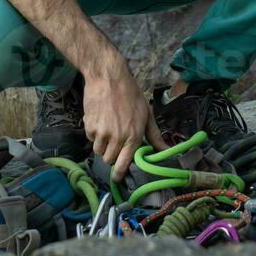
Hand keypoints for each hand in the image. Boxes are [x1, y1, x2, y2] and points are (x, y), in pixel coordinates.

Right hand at [81, 57, 165, 182]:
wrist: (108, 77)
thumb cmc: (131, 94)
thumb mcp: (146, 113)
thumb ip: (155, 136)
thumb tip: (166, 151)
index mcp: (133, 136)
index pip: (123, 164)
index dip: (119, 174)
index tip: (117, 178)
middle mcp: (117, 138)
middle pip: (109, 159)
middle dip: (112, 155)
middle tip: (115, 143)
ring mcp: (102, 133)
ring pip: (99, 150)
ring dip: (102, 144)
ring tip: (108, 129)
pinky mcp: (89, 126)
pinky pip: (90, 138)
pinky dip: (94, 133)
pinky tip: (100, 120)